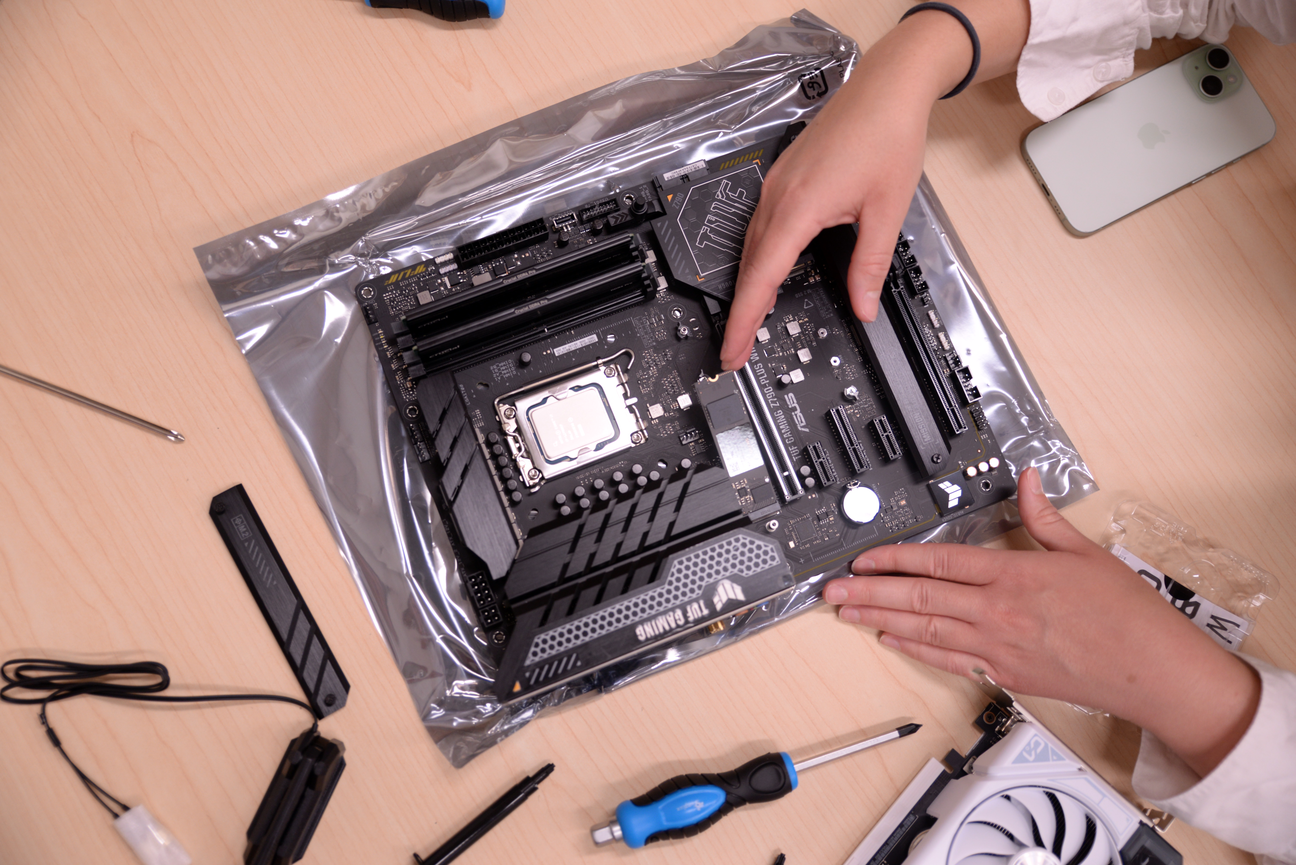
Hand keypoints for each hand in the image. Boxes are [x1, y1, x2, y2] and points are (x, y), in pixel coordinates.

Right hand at [718, 53, 932, 370]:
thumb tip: (864, 306)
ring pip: (751, 248)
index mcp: (798, 208)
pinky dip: (758, 260)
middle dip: (741, 314)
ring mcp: (776, 186)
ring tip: (749, 324)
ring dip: (748, 288)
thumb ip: (871, 265)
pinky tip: (766, 275)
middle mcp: (778, 197)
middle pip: (748, 267)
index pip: (761, 278)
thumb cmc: (887, 135)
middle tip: (737, 351)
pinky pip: (760, 228)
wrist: (886, 88)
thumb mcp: (887, 210)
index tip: (733, 351)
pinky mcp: (783, 180)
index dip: (744, 321)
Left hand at [823, 467, 1260, 776]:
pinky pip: (949, 660)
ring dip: (881, 619)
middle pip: (919, 597)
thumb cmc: (1126, 614)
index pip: (939, 561)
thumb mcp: (1084, 552)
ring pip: (925, 630)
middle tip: (832, 588)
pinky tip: (892, 640)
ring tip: (848, 612)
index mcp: (1014, 575)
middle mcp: (998, 611)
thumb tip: (1026, 481)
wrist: (1152, 670)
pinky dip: (916, 649)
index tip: (863, 556)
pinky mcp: (1005, 674)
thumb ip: (1044, 517)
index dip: (894, 558)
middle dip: (869, 590)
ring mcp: (998, 646)